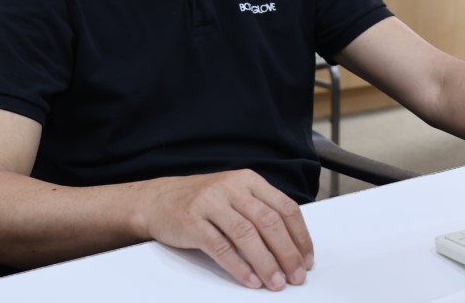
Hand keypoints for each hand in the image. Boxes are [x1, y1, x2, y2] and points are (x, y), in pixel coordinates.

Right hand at [135, 169, 314, 290]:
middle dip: (287, 253)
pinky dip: (239, 266)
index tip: (307, 260)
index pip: (285, 207)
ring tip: (276, 283)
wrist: (157, 199)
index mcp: (249, 180)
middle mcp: (232, 187)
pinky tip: (251, 280)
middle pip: (269, 222)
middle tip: (296, 277)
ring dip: (266, 262)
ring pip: (247, 235)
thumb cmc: (202, 201)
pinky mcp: (192, 221)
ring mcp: (211, 202)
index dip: (300, 236)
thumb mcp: (235, 195)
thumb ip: (260, 211)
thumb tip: (292, 246)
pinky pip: (221, 247)